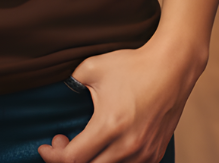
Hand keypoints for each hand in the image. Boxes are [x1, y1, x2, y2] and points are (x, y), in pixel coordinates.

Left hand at [38, 40, 204, 162]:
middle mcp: (127, 146)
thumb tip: (60, 92)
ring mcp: (144, 153)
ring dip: (91, 161)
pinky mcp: (155, 154)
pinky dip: (112, 162)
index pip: (73, 158)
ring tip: (85, 143)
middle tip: (62, 142)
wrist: (172, 68)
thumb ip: (71, 82)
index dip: (54, 156)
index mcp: (109, 126)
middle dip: (68, 160)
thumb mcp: (93, 67)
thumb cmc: (133, 66)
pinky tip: (106, 147)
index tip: (46, 146)